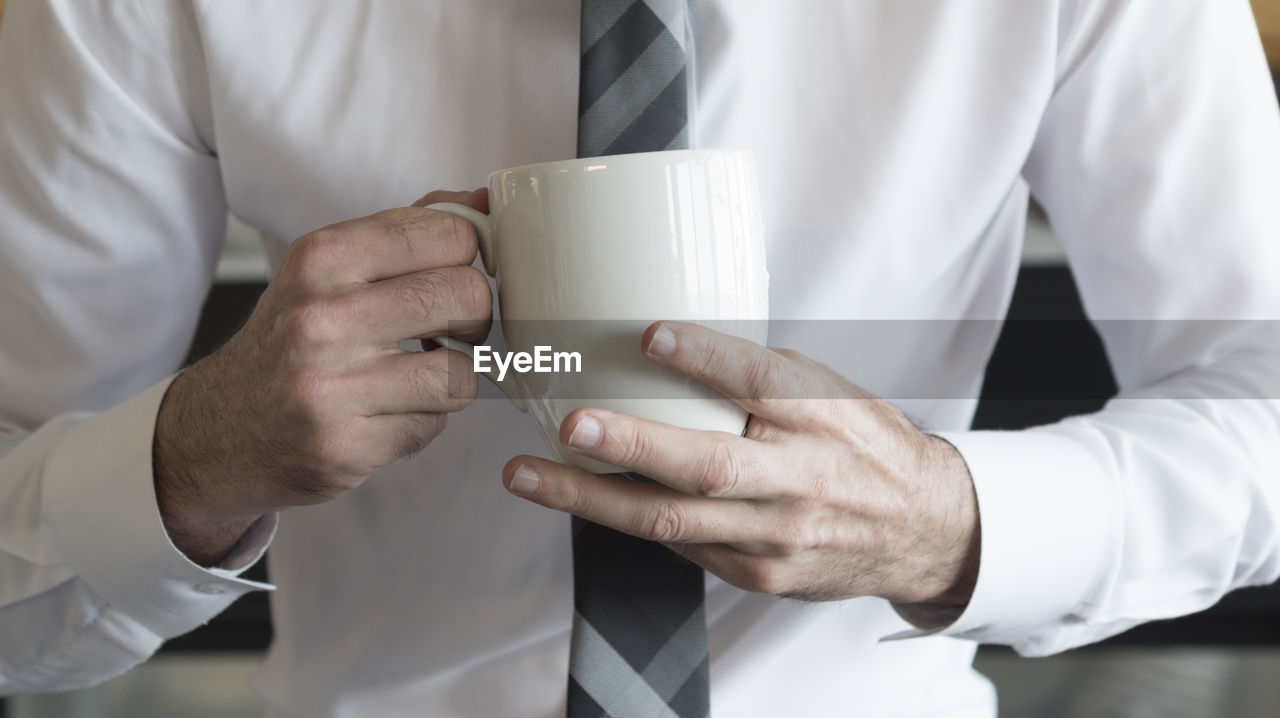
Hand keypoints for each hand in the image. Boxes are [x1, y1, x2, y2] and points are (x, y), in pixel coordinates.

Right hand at [154, 190, 491, 564]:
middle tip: (449, 329)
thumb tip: (482, 201)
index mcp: (320, 259)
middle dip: (473, 317)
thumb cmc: (290, 342)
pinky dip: (425, 419)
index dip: (468, 259)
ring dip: (453, 377)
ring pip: (462, 371)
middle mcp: (320, 319)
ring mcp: (330, 388)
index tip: (454, 275)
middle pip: (467, 297)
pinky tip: (388, 413)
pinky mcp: (345, 448)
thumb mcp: (327, 270)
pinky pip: (435, 424)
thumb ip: (404, 233)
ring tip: (419, 376)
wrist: (218, 432)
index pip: (449, 234)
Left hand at [501, 321, 979, 612]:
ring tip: (528, 476)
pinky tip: (584, 499)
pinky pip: (682, 548)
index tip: (650, 334)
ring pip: (672, 523)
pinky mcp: (760, 574)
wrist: (921, 530)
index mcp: (820, 416)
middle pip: (706, 467)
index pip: (760, 380)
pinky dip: (630, 520)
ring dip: (590, 499)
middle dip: (629, 446)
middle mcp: (798, 477)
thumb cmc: (865, 445)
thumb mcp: (831, 392)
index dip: (704, 357)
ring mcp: (776, 535)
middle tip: (569, 424)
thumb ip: (760, 376)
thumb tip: (665, 345)